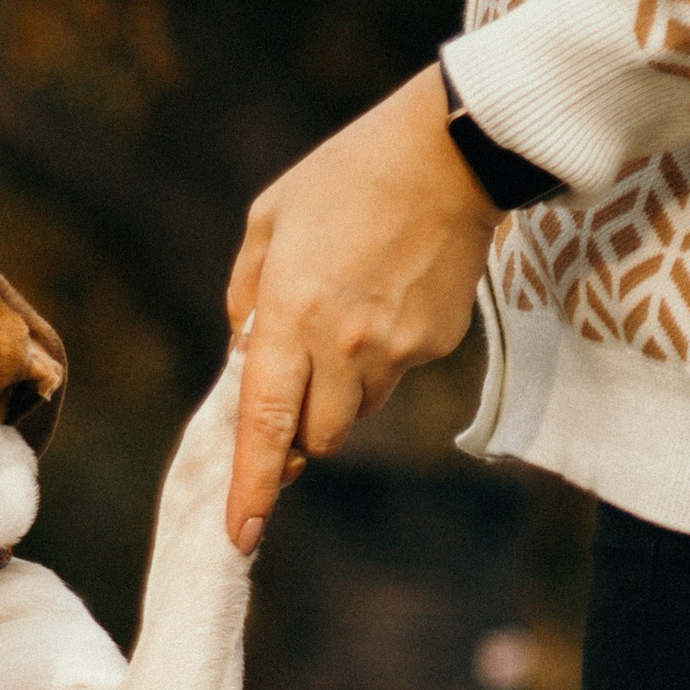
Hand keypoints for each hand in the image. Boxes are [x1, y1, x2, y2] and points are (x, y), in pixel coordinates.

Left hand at [223, 65, 499, 552]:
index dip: (250, 486)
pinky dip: (382, 355)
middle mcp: (342, 344)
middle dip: (300, 427)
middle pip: (316, 438)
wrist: (449, 153)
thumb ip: (246, 296)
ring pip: (357, 411)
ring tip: (349, 312)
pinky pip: (395, 375)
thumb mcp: (268, 221)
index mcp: (289, 314)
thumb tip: (241, 356)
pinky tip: (387, 296)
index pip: (263, 423)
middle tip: (295, 378)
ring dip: (341, 388)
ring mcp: (395, 349)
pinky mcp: (435, 344)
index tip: (240, 536)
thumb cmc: (346, 177)